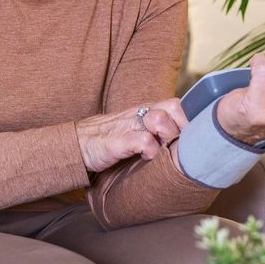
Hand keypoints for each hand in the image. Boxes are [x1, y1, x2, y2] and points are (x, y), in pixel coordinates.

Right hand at [73, 98, 188, 171]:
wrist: (76, 145)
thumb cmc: (109, 140)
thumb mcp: (135, 131)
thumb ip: (155, 132)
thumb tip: (182, 145)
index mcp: (145, 111)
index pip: (176, 106)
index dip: (186, 122)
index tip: (188, 141)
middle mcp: (138, 114)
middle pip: (172, 107)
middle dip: (180, 128)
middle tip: (176, 147)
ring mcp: (127, 126)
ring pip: (160, 120)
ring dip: (166, 137)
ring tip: (162, 151)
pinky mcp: (116, 142)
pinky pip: (142, 141)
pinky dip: (150, 150)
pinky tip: (146, 158)